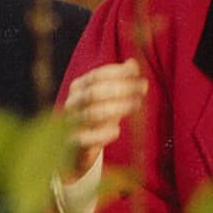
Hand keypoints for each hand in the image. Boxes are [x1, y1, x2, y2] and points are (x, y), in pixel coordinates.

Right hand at [63, 59, 146, 177]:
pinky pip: (86, 139)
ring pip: (92, 114)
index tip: (138, 73)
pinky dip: (102, 134)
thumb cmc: (96, 117)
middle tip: (142, 88)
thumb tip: (133, 63)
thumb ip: (119, 80)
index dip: (118, 73)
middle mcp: (71, 103)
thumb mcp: (107, 97)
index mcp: (78, 87)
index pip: (96, 75)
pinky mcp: (73, 144)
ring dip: (117, 108)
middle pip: (95, 92)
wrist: (76, 148)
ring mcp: (70, 123)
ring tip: (136, 104)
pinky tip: (116, 131)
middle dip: (121, 89)